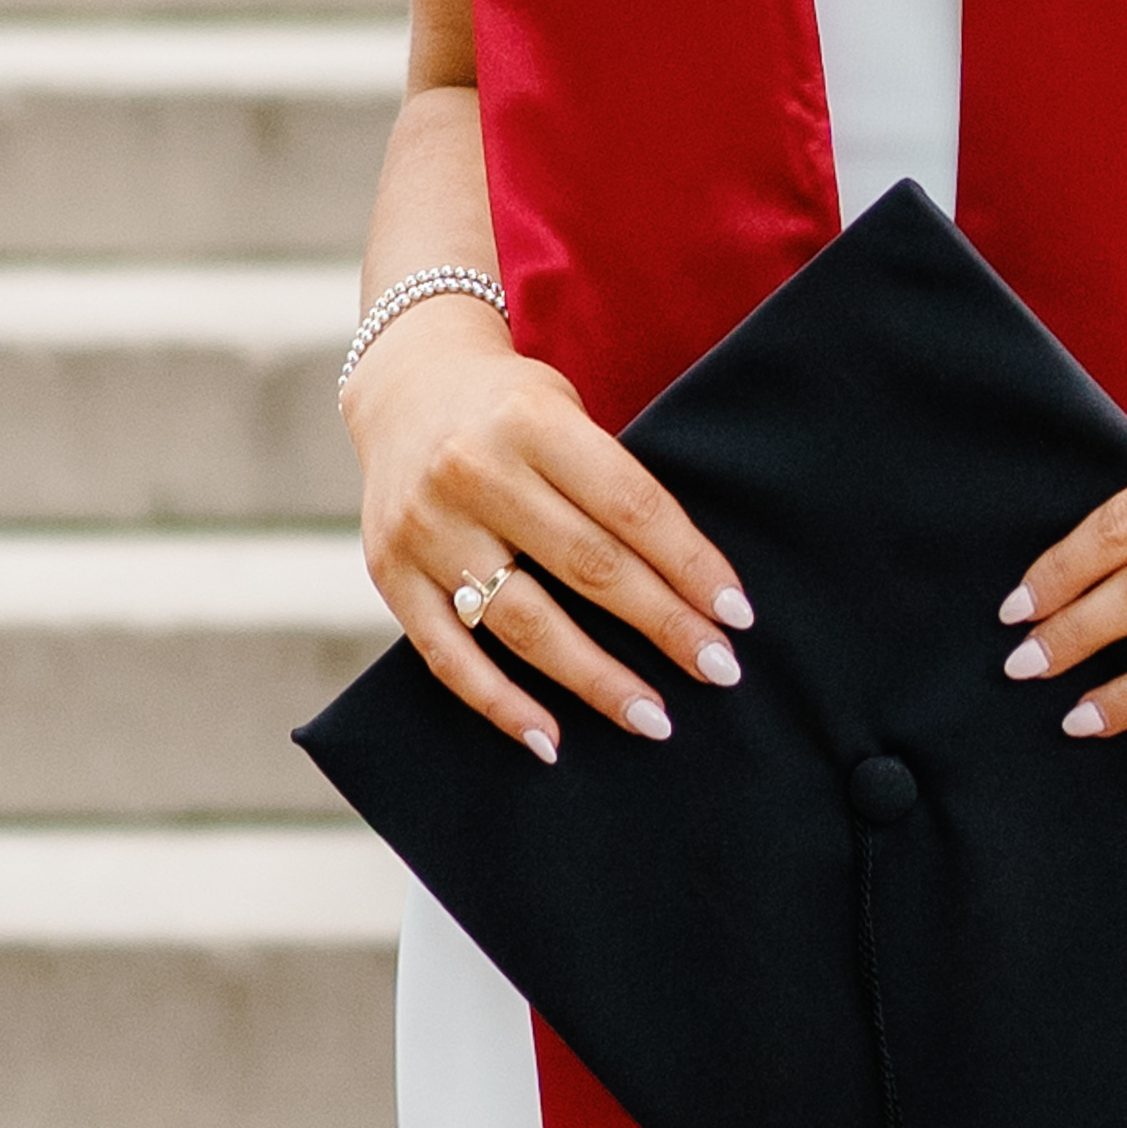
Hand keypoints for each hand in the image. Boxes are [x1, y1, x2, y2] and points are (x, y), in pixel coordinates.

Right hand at [351, 316, 752, 770]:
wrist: (406, 387)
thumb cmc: (514, 408)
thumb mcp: (565, 410)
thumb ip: (610, 483)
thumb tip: (689, 585)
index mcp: (532, 421)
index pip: (630, 505)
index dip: (689, 564)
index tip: (736, 614)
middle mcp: (473, 471)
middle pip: (588, 566)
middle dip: (662, 626)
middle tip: (718, 670)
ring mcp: (426, 526)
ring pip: (524, 622)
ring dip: (595, 680)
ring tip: (652, 717)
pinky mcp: (391, 573)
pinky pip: (448, 656)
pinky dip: (500, 704)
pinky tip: (550, 740)